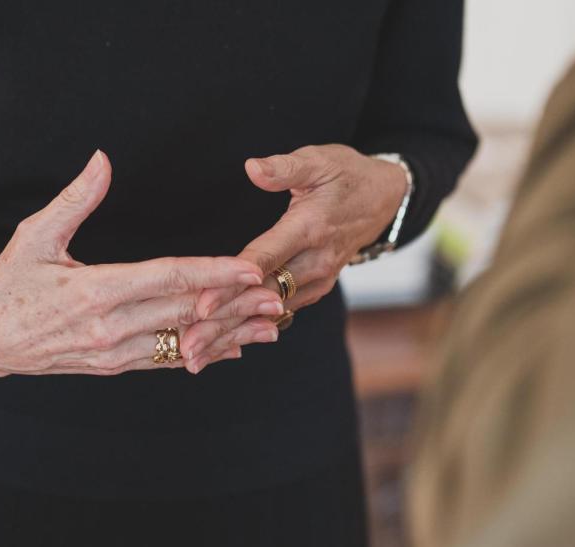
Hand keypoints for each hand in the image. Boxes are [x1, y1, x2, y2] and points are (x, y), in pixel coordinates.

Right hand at [0, 150, 284, 376]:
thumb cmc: (7, 281)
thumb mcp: (33, 235)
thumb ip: (74, 200)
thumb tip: (102, 159)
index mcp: (94, 290)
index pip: (165, 278)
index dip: (211, 272)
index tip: (248, 266)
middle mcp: (109, 327)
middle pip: (184, 312)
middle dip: (233, 305)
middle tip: (277, 296)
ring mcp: (112, 353)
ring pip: (182, 342)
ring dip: (228, 335)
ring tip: (269, 328)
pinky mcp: (112, 367)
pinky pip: (165, 360)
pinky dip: (203, 354)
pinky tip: (233, 348)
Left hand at [180, 144, 408, 371]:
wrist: (385, 199)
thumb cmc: (345, 174)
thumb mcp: (318, 160)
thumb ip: (284, 167)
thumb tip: (252, 168)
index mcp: (310, 228)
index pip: (265, 260)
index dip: (233, 284)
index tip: (204, 305)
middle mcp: (316, 261)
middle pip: (262, 297)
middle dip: (223, 324)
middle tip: (189, 347)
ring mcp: (318, 279)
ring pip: (269, 312)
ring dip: (232, 335)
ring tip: (196, 358)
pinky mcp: (316, 288)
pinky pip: (280, 312)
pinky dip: (250, 330)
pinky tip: (220, 347)